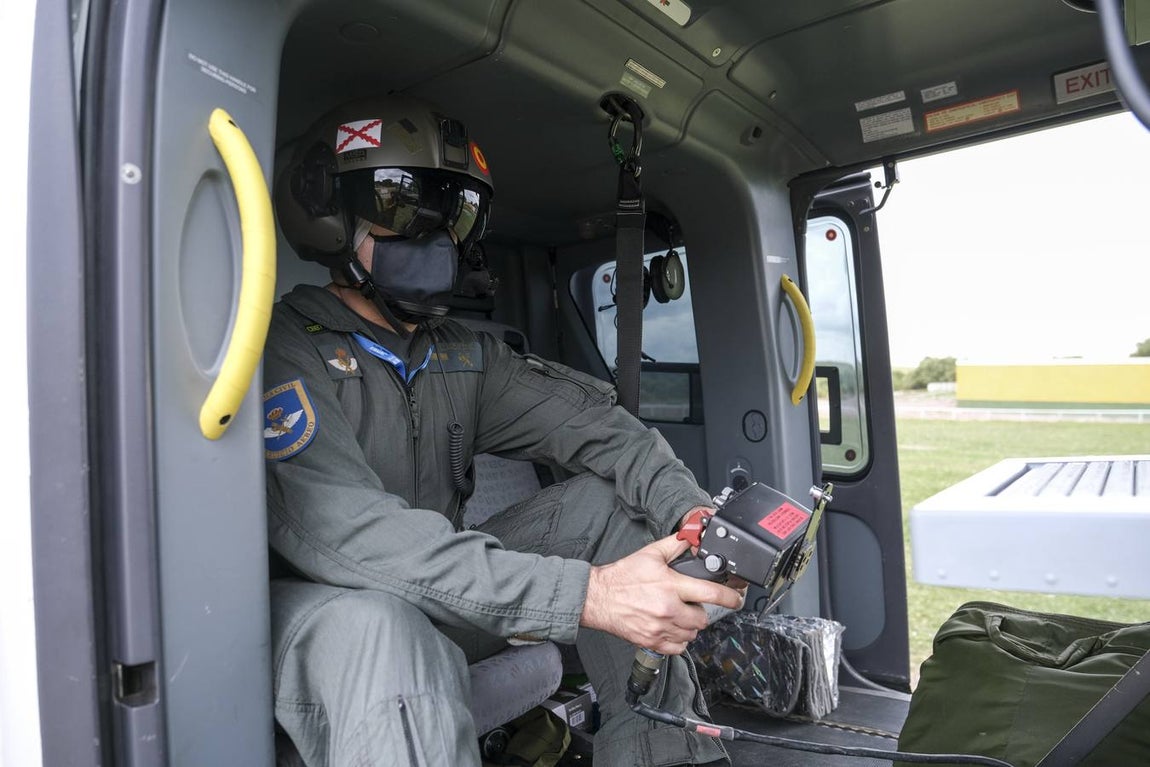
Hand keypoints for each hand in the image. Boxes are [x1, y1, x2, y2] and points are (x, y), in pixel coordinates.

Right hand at [579, 535, 744, 654]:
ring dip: (690, 626)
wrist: (598, 597)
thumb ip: (674, 544)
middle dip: (700, 611)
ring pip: (692, 634)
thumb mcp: (650, 554)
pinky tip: (671, 627)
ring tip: (679, 614)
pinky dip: (679, 640)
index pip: (711, 593)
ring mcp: (660, 627)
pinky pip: (678, 647)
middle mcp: (668, 608)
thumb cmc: (622, 576)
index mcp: (671, 585)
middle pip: (702, 619)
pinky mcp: (652, 641)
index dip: (731, 598)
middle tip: (690, 604)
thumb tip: (692, 537)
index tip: (737, 599)